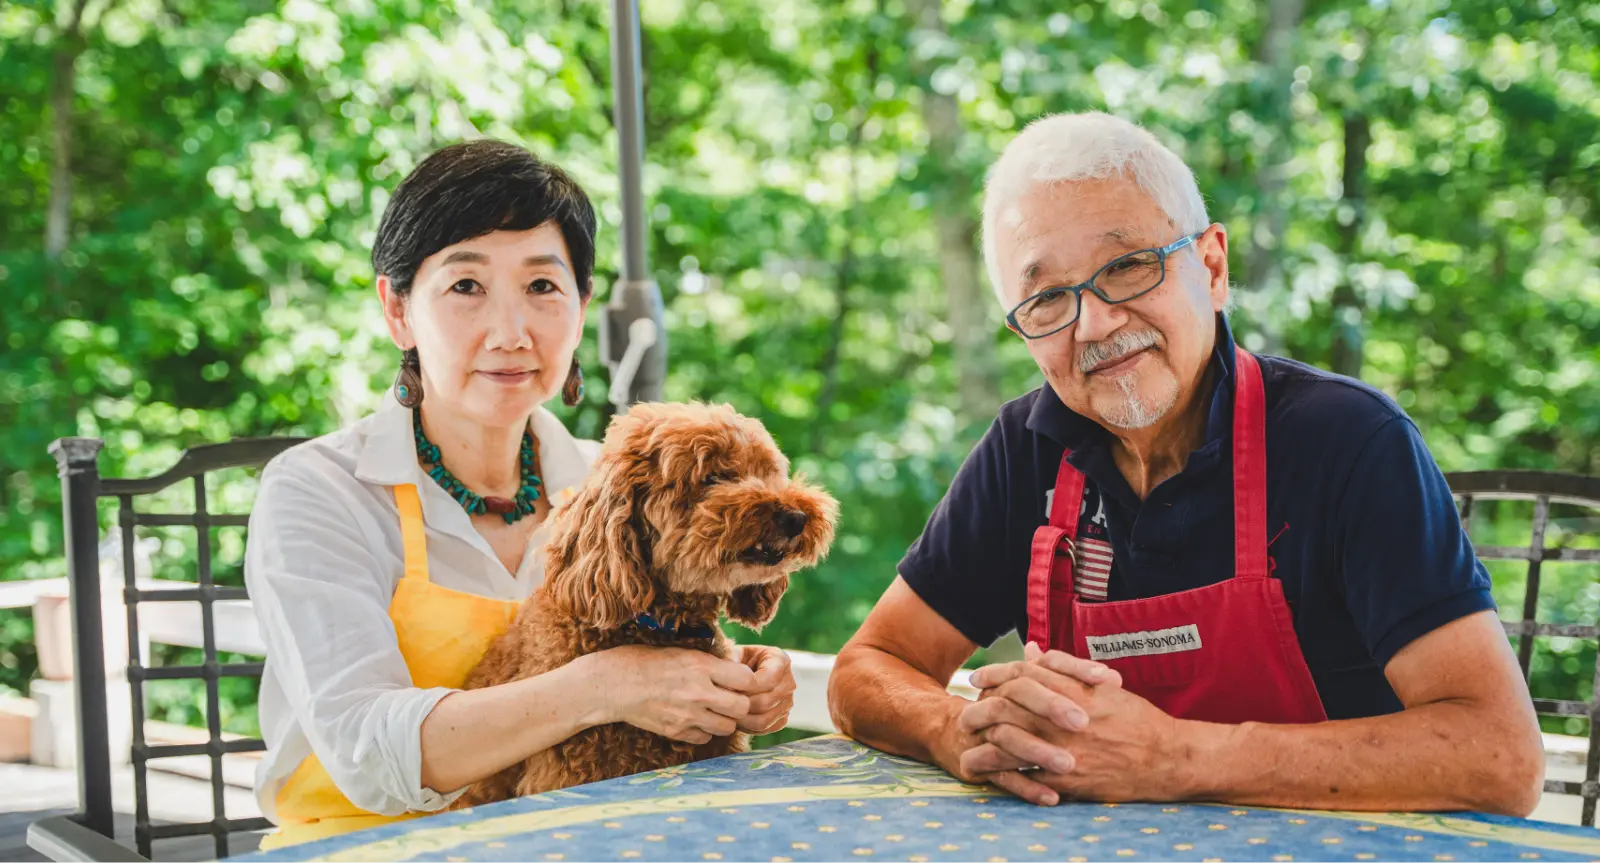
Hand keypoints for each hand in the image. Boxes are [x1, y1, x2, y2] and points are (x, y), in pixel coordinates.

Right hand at [584, 645, 756, 743]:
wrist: (616, 684)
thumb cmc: (649, 662)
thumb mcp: (684, 653)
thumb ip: (712, 665)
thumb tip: (740, 672)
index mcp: (701, 666)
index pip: (747, 680)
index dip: (749, 682)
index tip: (742, 682)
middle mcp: (698, 692)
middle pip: (742, 708)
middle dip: (741, 704)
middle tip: (731, 699)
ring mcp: (688, 715)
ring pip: (727, 727)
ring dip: (724, 720)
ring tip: (713, 710)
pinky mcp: (677, 731)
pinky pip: (705, 738)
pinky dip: (705, 731)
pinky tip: (695, 719)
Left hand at [732, 644, 795, 733]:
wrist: (741, 675)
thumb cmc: (737, 662)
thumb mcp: (733, 654)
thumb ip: (730, 660)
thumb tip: (725, 677)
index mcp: (780, 660)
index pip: (770, 678)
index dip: (748, 686)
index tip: (729, 687)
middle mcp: (788, 682)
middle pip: (766, 701)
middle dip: (742, 704)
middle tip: (723, 703)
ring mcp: (788, 702)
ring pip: (765, 719)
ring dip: (742, 719)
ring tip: (727, 712)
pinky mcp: (782, 718)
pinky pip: (765, 729)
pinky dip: (748, 727)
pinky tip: (736, 719)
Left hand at [963, 647, 1184, 804]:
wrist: (1165, 758)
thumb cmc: (1135, 719)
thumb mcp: (1100, 686)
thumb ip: (1062, 668)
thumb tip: (1031, 650)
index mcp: (1073, 692)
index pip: (1022, 676)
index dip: (995, 675)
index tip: (979, 678)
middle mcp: (1063, 720)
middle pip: (1007, 708)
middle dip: (980, 709)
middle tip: (965, 711)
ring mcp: (1063, 751)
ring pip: (1009, 743)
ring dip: (983, 743)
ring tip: (967, 743)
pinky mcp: (1066, 780)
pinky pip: (1026, 776)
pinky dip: (1004, 773)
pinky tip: (989, 771)